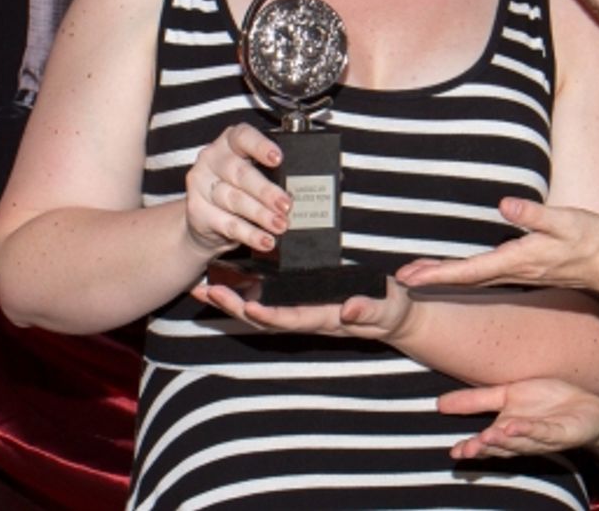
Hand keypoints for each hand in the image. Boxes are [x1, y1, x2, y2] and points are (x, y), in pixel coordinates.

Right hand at [183, 123, 289, 257]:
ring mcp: (201, 185)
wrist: (205, 218)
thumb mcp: (253, 173)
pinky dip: (250, 234)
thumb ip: (272, 175)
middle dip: (267, 191)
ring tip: (280, 225)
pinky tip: (264, 239)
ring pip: (235, 200)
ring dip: (261, 215)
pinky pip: (228, 224)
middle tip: (286, 205)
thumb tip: (298, 190)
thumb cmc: (237, 188)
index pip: (243, 137)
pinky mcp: (197, 211)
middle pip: (240, 173)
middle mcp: (212, 160)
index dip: (261, 146)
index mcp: (229, 143)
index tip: (278, 159)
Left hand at [192, 277, 413, 340]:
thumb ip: (370, 309)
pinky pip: (268, 300)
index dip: (269, 316)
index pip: (291, 320)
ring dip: (231, 301)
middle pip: (263, 318)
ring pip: (260, 310)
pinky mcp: (303, 301)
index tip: (248, 308)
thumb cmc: (392, 310)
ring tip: (203, 286)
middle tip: (207, 290)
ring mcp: (303, 311)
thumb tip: (350, 308)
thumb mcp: (388, 308)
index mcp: (325, 318)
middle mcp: (307, 317)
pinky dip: (245, 292)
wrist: (395, 316)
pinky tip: (227, 279)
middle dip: (234, 307)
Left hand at [395, 198, 598, 293]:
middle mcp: (512, 272)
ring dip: (443, 276)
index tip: (411, 277)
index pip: (470, 270)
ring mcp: (516, 274)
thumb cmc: (589, 239)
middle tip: (399, 279)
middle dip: (432, 277)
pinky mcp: (521, 271)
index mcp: (517, 260)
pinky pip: (483, 276)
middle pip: (464, 278)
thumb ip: (534, 214)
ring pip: (472, 279)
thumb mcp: (565, 220)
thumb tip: (504, 205)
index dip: (438, 273)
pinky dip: (461, 274)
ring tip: (416, 275)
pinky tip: (453, 271)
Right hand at [438, 378, 598, 459]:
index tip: (453, 452)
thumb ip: (477, 400)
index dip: (470, 447)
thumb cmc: (548, 401)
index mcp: (507, 428)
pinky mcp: (561, 433)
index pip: (486, 441)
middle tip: (466, 449)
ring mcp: (542, 437)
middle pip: (500, 446)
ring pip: (519, 442)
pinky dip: (529, 431)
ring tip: (486, 436)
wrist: (588, 407)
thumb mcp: (509, 394)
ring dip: (502, 441)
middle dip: (483, 448)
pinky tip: (515, 426)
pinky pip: (543, 433)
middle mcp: (522, 437)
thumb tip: (440, 403)